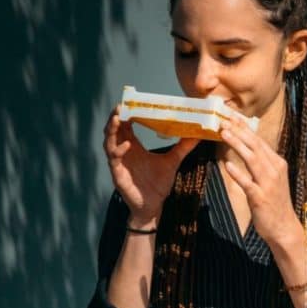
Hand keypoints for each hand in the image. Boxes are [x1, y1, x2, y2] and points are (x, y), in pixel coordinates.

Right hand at [104, 106, 198, 222]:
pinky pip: (115, 159)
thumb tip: (197, 135)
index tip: (128, 101)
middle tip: (121, 105)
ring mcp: (119, 163)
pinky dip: (119, 150)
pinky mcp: (118, 174)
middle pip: (114, 130)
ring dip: (112, 130)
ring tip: (118, 118)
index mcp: (134, 147)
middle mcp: (124, 152)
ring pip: (109, 142)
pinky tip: (127, 145)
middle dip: (116, 117)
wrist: (153, 206)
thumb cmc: (158, 184)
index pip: (126, 126)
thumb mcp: (172, 162)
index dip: (125, 114)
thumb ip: (183, 148)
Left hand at [218, 113, 306, 248]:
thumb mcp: (272, 179)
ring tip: (223, 133)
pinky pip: (247, 183)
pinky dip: (238, 174)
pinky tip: (227, 165)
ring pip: (252, 160)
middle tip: (224, 119)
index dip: (246, 129)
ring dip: (237, 145)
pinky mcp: (260, 198)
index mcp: (278, 164)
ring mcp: (268, 184)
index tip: (233, 116)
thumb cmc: (275, 203)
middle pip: (256, 147)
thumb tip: (249, 149)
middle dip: (240, 131)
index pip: (260, 142)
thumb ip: (262, 164)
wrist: (284, 228)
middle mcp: (275, 171)